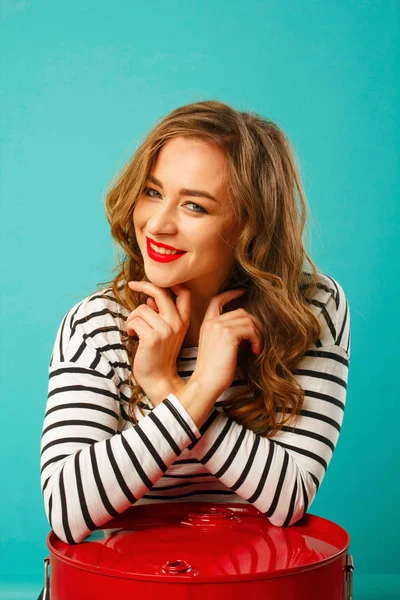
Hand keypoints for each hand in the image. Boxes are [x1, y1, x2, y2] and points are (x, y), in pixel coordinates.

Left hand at [126, 280, 191, 396]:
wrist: (159, 379)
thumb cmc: (159, 355)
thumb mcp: (166, 332)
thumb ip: (160, 314)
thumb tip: (151, 300)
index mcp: (183, 321)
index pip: (184, 294)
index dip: (171, 283)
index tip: (156, 280)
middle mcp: (177, 323)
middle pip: (160, 293)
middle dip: (143, 285)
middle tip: (132, 284)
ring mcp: (165, 329)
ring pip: (142, 308)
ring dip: (133, 317)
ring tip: (134, 330)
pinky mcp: (152, 337)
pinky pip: (135, 320)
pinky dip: (130, 327)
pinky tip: (133, 337)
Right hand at [191, 288, 263, 397]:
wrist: (206, 383)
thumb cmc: (214, 371)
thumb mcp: (217, 347)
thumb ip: (227, 334)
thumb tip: (248, 327)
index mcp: (206, 324)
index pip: (217, 300)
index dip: (230, 294)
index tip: (242, 292)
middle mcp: (212, 322)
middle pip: (241, 311)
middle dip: (254, 324)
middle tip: (258, 339)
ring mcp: (219, 327)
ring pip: (248, 319)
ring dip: (257, 333)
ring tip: (256, 347)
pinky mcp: (228, 335)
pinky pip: (251, 329)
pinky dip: (257, 340)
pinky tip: (255, 351)